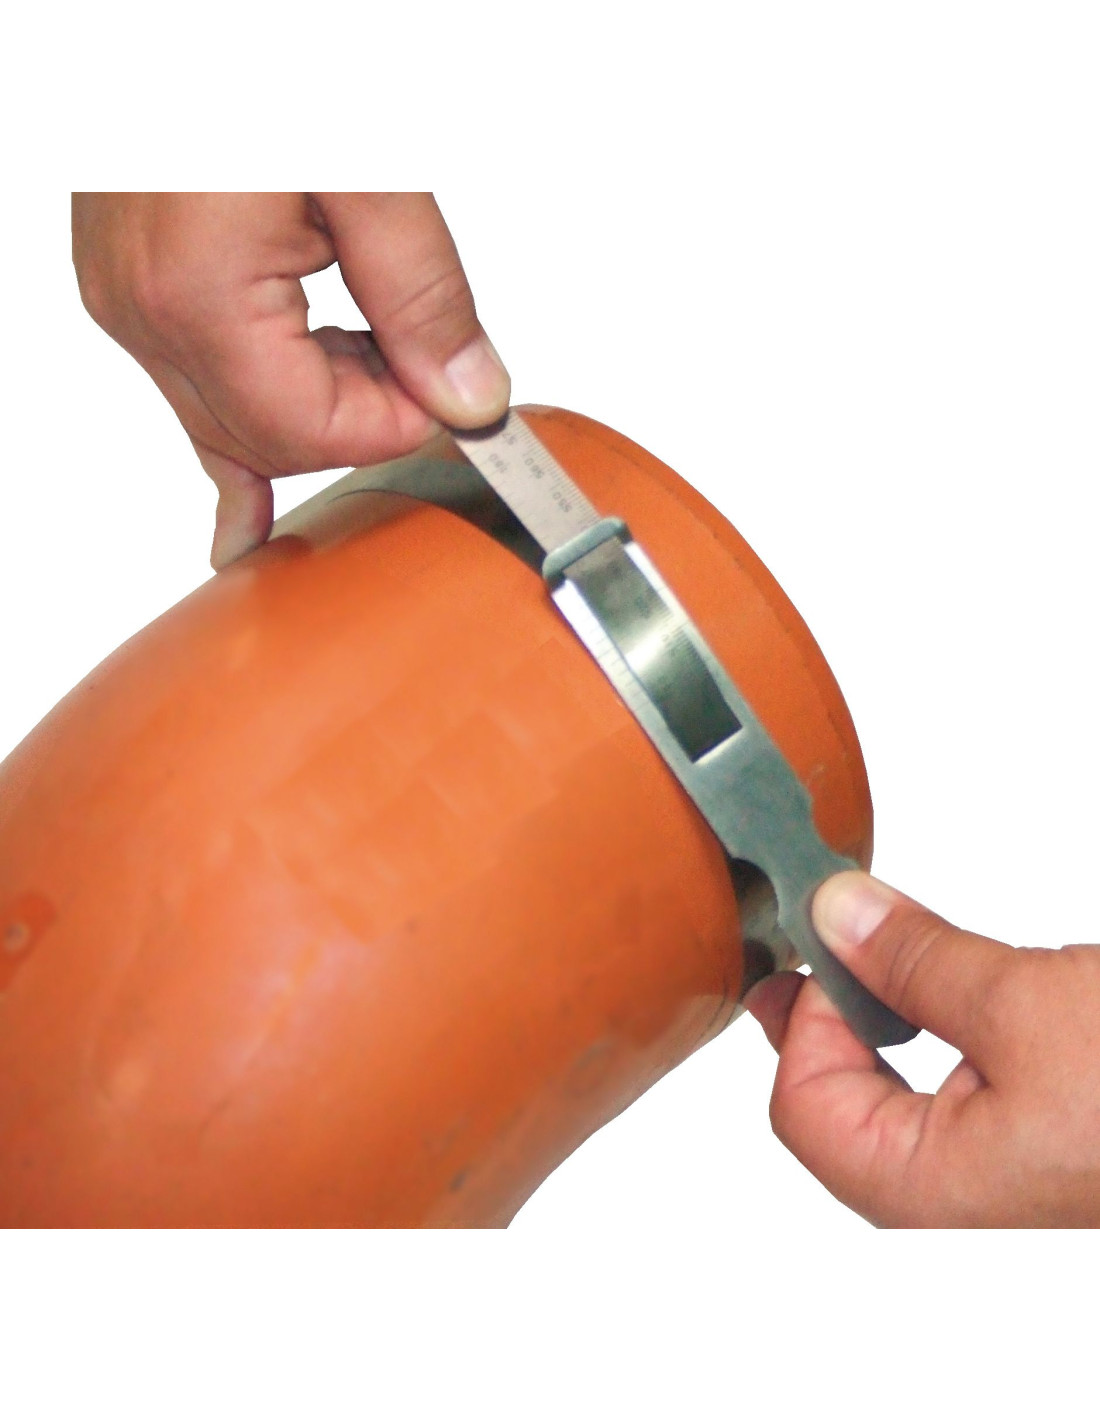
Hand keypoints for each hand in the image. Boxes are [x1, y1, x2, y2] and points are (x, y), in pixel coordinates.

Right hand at [71, 193, 509, 567]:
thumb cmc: (251, 34)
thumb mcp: (371, 164)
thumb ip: (424, 295)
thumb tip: (469, 396)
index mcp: (195, 294)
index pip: (313, 431)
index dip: (399, 422)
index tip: (459, 390)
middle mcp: (143, 312)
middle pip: (273, 439)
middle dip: (363, 416)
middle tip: (432, 362)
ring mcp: (128, 300)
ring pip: (234, 420)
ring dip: (318, 403)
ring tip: (374, 343)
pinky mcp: (135, 281)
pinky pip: (191, 390)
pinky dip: (238, 433)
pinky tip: (243, 509)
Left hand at [745, 870, 1099, 1225]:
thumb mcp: (1024, 1001)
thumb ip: (912, 960)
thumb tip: (837, 916)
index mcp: (928, 1185)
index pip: (800, 1107)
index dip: (802, 1016)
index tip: (827, 942)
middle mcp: (951, 1192)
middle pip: (829, 1104)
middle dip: (827, 1014)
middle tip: (836, 934)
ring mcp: (990, 1168)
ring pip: (880, 1093)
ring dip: (871, 1016)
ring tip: (882, 952)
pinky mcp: (1026, 1135)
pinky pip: (937, 1086)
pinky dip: (919, 1027)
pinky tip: (935, 989)